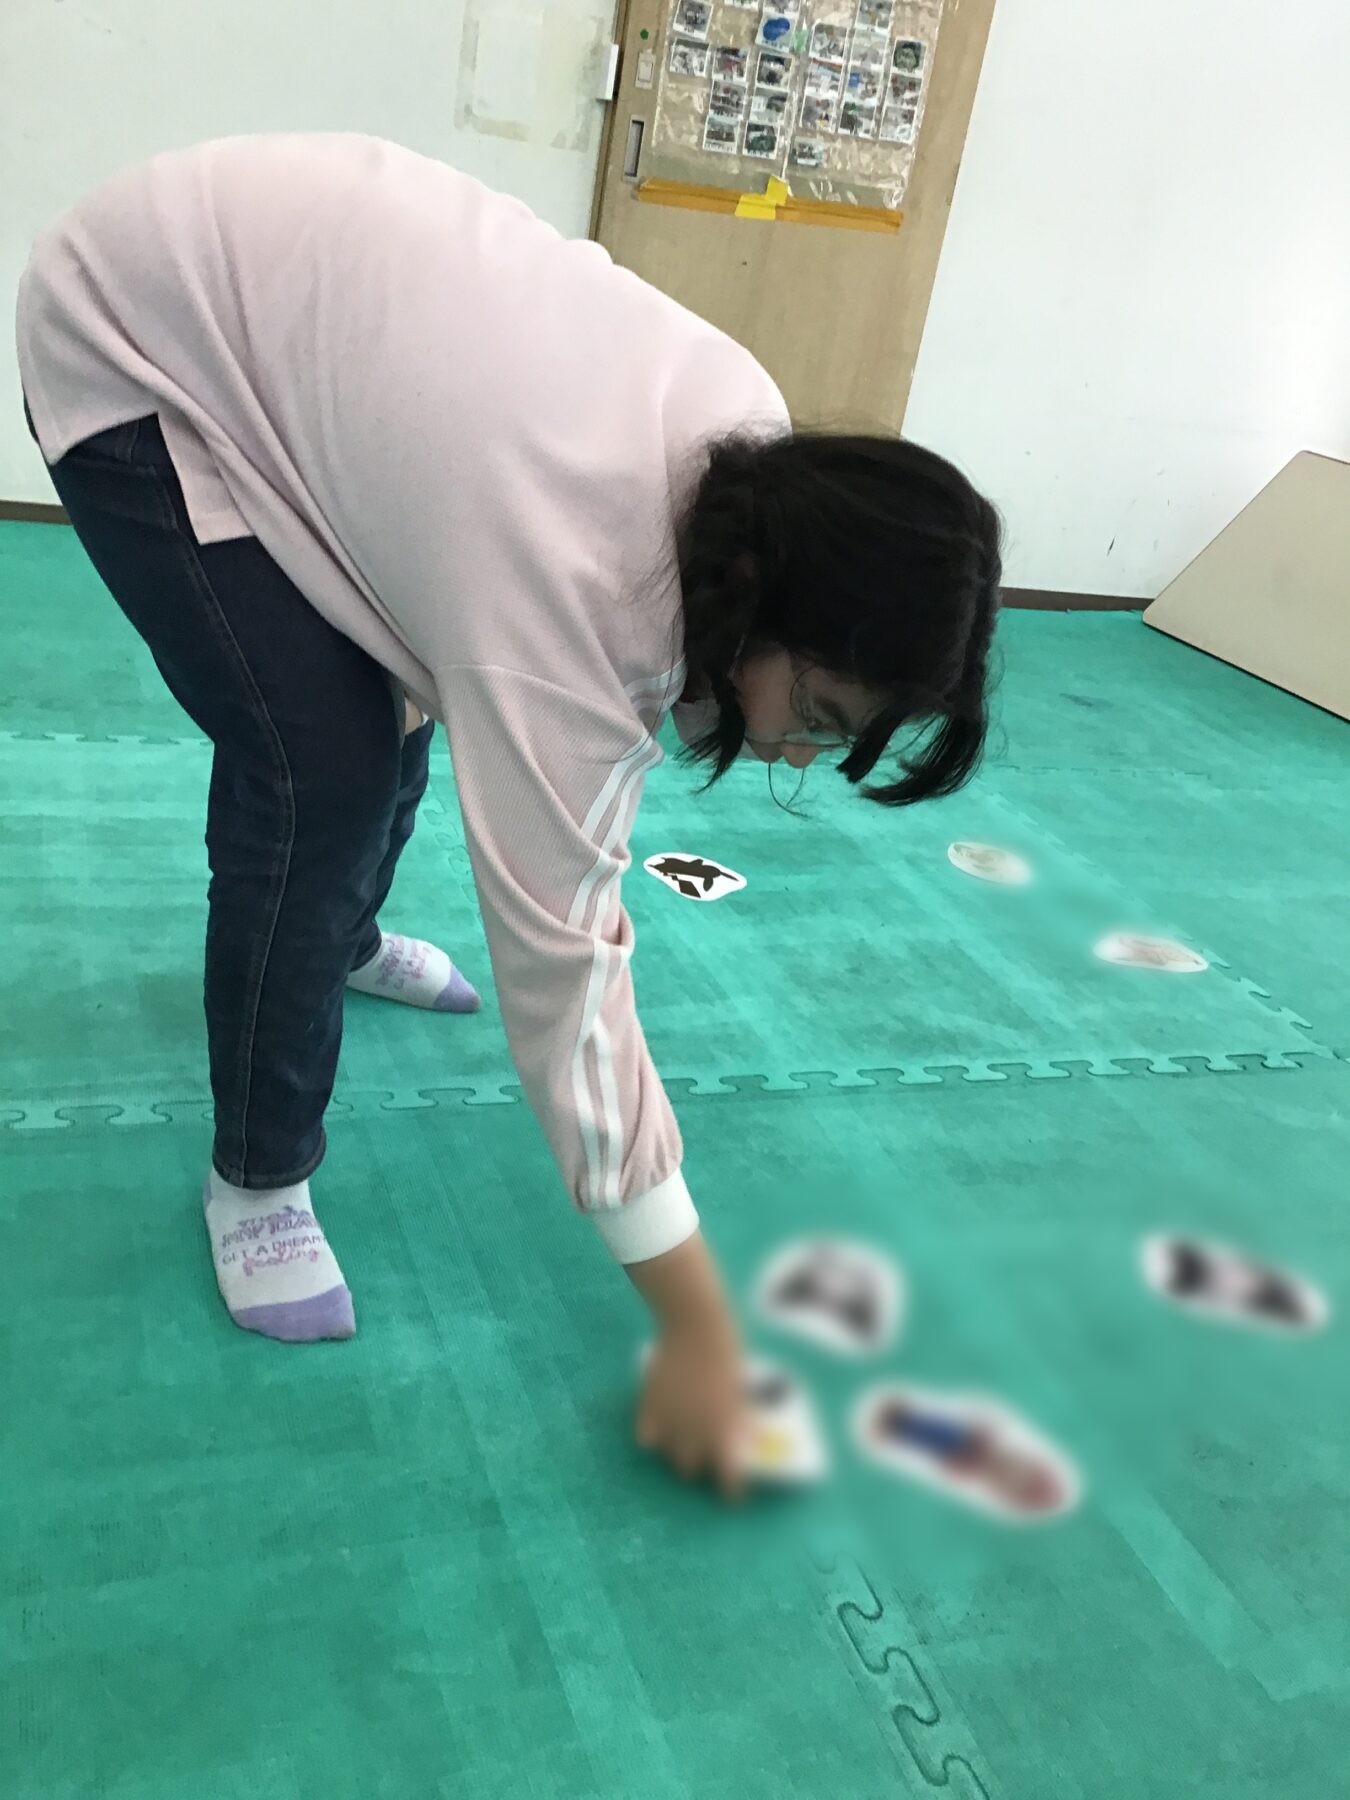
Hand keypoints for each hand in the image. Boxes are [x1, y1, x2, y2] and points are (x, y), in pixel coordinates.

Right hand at [637, 1310, 747, 1500]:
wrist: (696, 1326)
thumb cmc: (727, 1353)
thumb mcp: (740, 1392)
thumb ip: (738, 1421)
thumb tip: (742, 1445)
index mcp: (723, 1430)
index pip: (728, 1477)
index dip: (730, 1490)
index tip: (732, 1495)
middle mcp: (694, 1432)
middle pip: (690, 1471)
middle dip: (699, 1467)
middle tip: (705, 1458)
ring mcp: (669, 1420)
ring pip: (668, 1456)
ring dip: (677, 1452)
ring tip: (684, 1441)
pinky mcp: (649, 1406)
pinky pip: (647, 1437)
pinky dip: (654, 1436)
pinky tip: (661, 1429)